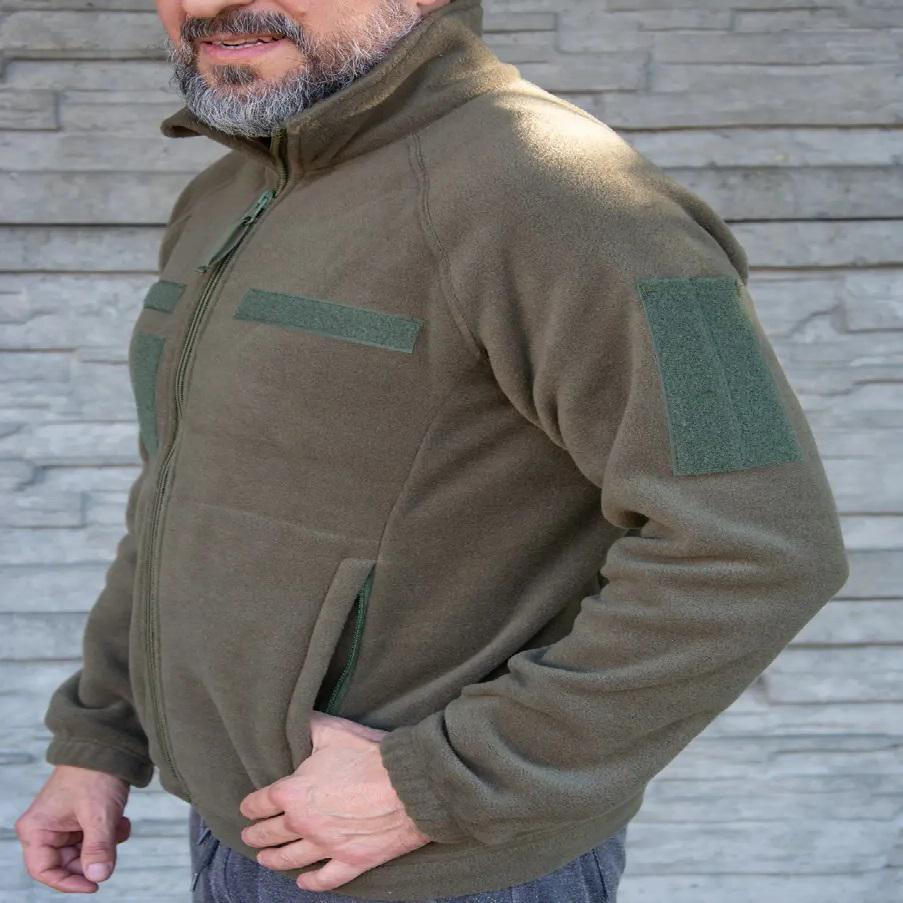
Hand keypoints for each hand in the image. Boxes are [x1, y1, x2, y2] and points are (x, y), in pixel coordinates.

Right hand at [16, 764, 131, 892]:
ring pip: (84, 851)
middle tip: (113, 846)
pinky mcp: (80, 816)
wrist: (109, 743)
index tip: (94, 885)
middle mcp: (45, 828)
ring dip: (105, 844)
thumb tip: (98, 877)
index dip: (68, 883)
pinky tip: (121, 820)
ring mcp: (63, 822)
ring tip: (119, 826)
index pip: (44, 871)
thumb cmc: (95, 773)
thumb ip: (98, 848)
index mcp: (37, 829)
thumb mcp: (99, 814)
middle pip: (67, 863)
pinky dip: (109, 833)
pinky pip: (93, 837)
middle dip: (93, 857)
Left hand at [239, 710, 431, 891]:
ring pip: (290, 858)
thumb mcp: (334, 731)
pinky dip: (312, 882)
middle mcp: (303, 824)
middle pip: (270, 833)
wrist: (408, 785)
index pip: (260, 802)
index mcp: (294, 792)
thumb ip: (310, 726)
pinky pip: (325, 878)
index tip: (247, 808)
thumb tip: (296, 716)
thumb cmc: (371, 756)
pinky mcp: (351, 862)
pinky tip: (304, 881)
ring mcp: (326, 847)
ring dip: (274, 859)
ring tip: (265, 859)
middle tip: (250, 836)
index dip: (250, 806)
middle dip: (256, 834)